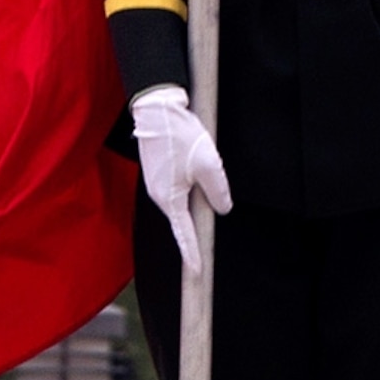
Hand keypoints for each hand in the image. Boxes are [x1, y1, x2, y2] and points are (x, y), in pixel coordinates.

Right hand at [130, 85, 231, 275]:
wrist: (157, 108)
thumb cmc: (179, 136)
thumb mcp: (208, 165)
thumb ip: (218, 191)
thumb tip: (222, 208)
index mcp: (169, 199)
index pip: (184, 234)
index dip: (192, 253)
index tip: (197, 272)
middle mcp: (159, 195)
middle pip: (185, 215)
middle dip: (199, 214)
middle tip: (210, 198)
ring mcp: (157, 182)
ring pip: (184, 197)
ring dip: (196, 190)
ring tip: (203, 162)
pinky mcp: (159, 169)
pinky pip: (178, 184)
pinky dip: (190, 180)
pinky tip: (196, 159)